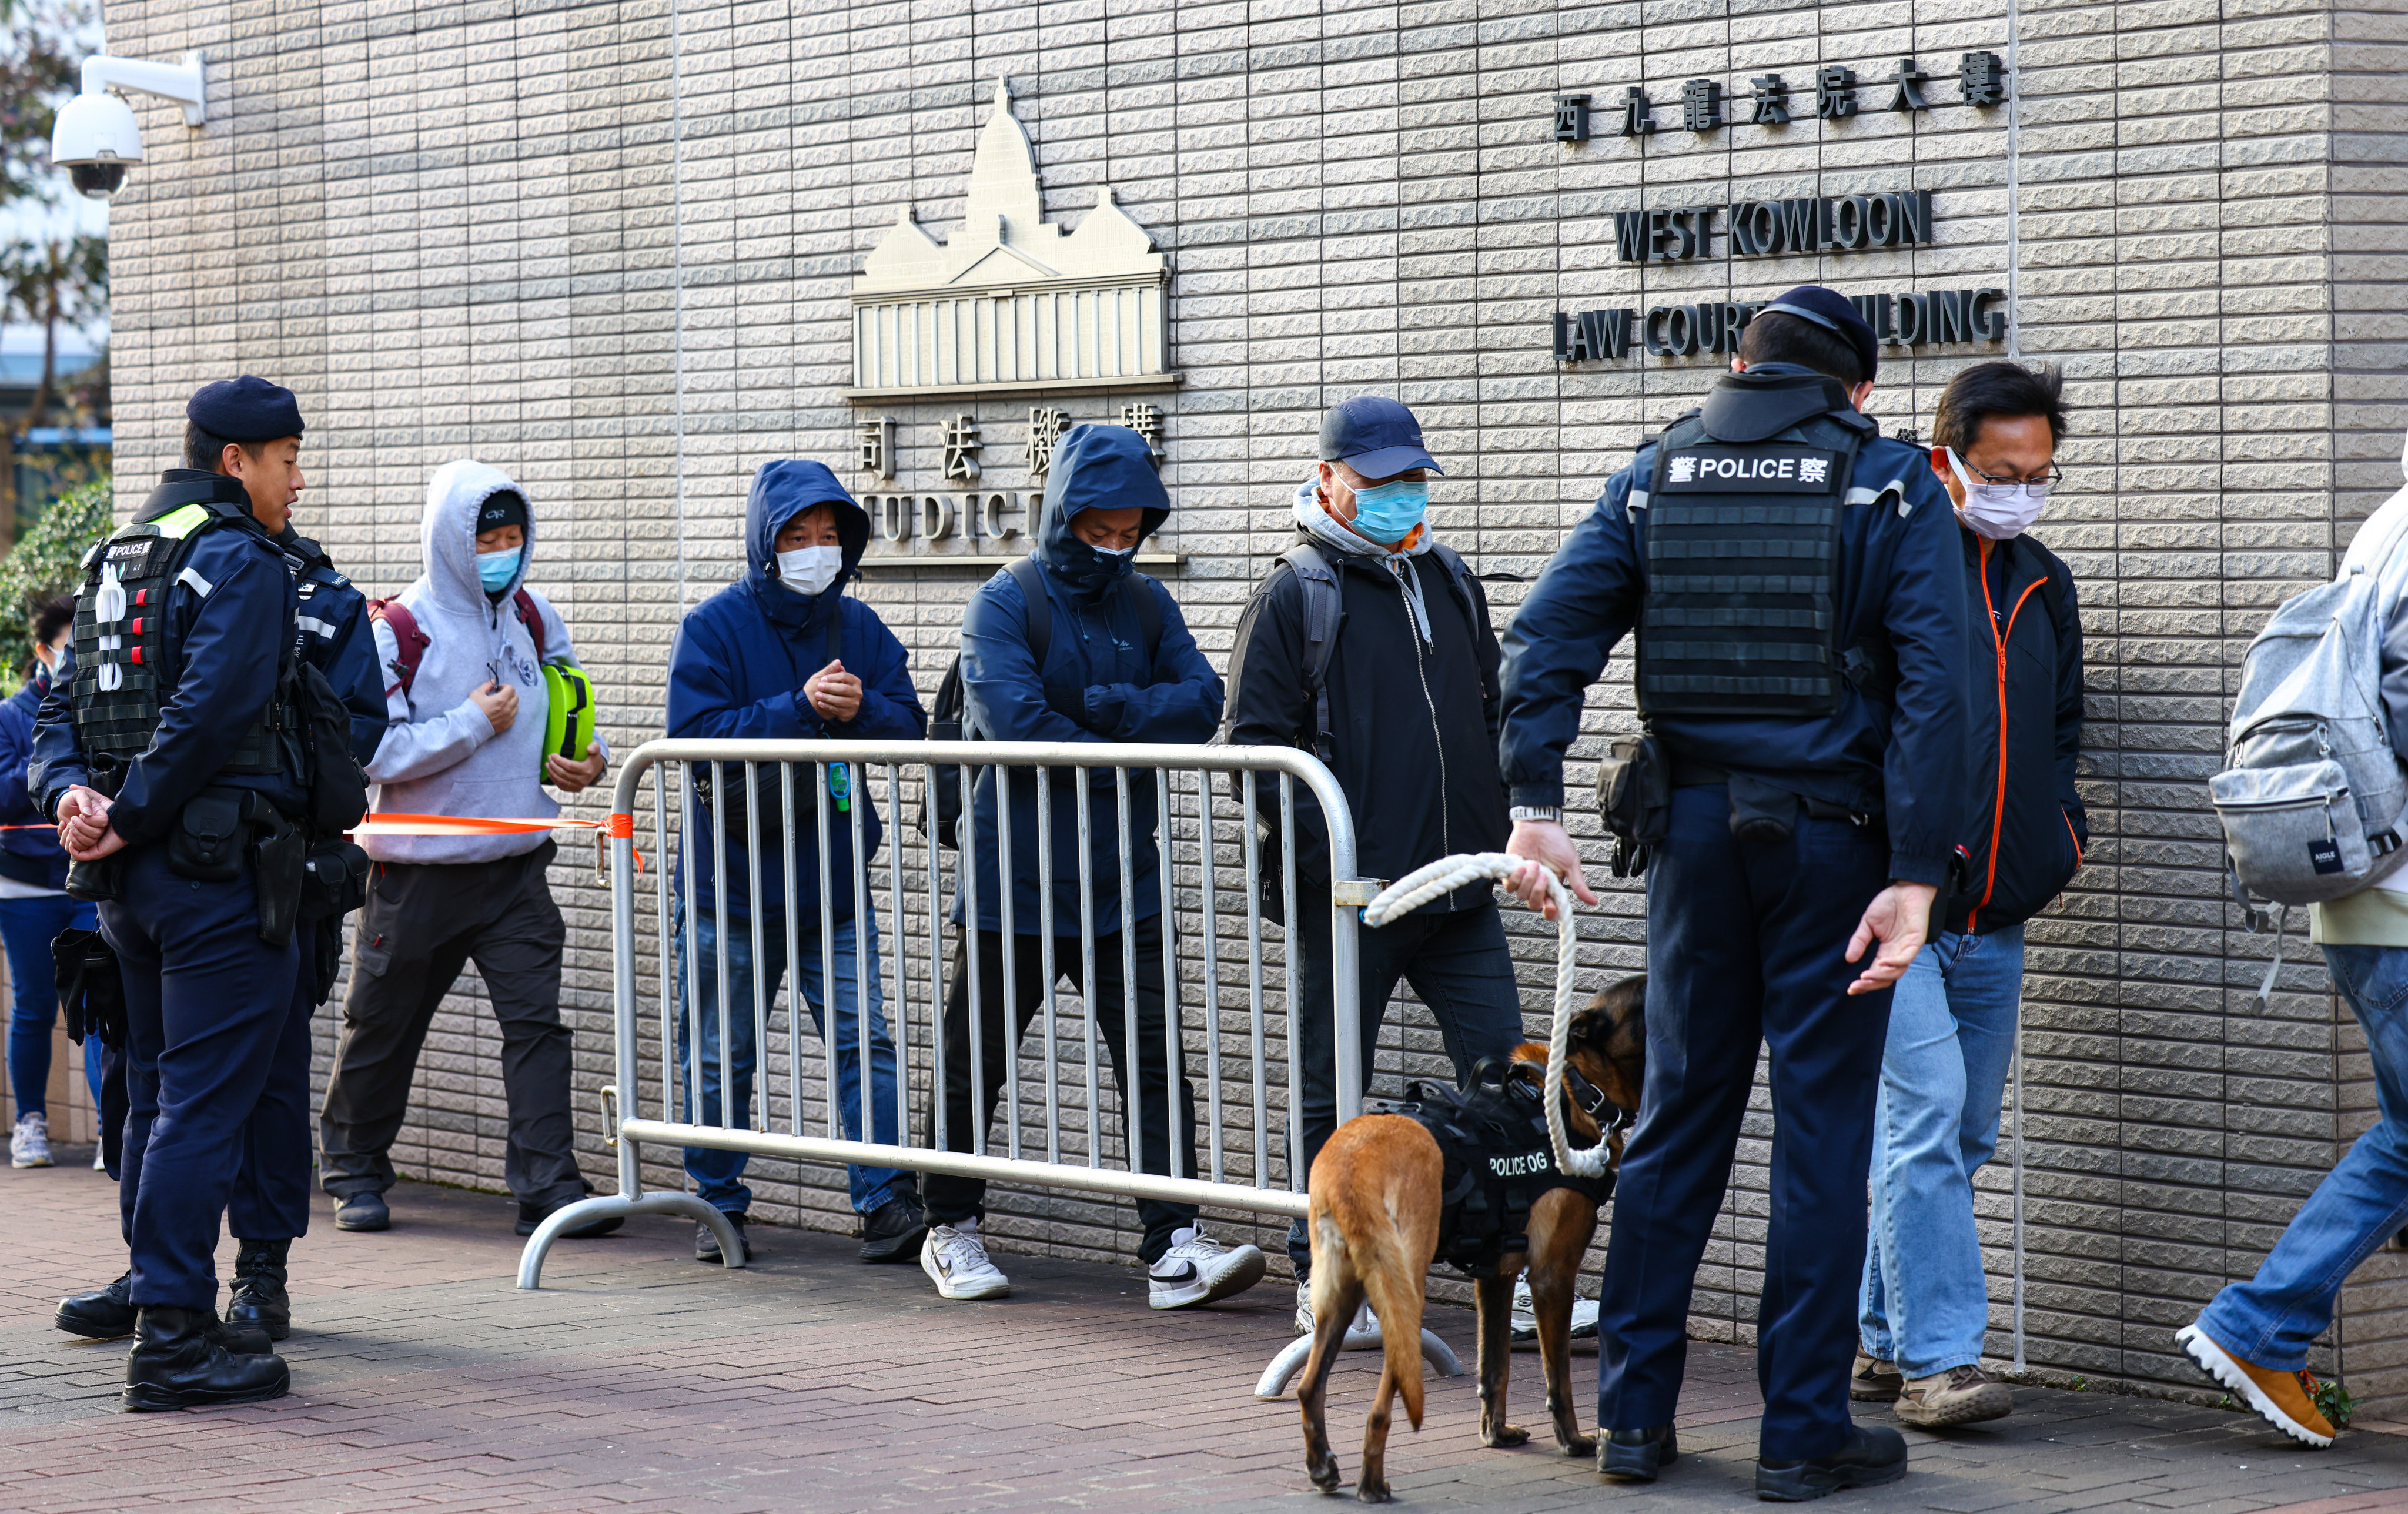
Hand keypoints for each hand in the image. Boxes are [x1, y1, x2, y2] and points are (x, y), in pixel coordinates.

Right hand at [55, 786, 124, 861]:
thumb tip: (71, 786)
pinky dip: (72, 845)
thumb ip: (85, 792)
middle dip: (70, 828)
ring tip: (74, 824)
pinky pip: (76, 853)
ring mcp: (90, 846)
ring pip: (72, 845)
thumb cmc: (111, 809)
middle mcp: (88, 838)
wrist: (123, 819)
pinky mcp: (93, 853)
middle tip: (73, 819)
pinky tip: (73, 833)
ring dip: (71, 834)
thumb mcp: (96, 799)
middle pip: (70, 838)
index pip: (70, 833)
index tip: (68, 818)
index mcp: (87, 829)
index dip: (66, 826)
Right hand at [471, 680, 518, 734]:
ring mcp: (508, 718)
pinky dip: (509, 714)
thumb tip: (494, 681)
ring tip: (501, 705)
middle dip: (509, 694)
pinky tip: (501, 713)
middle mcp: (507, 708)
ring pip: (516, 707)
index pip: (511, 689)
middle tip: (500, 696)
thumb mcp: (477, 693)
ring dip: (510, 704)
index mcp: (501, 699)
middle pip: (516, 697)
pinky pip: (513, 717)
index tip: (499, 689)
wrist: (470, 726)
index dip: (505, 687)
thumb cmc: (473, 708)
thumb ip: (487, 685)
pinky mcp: (506, 725)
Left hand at [547, 740, 605, 792]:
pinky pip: (562, 786)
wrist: (597, 770)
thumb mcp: (596, 750)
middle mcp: (583, 780)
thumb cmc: (594, 758)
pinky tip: (550, 773)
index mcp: (587, 770)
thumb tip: (589, 748)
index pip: (569, 766)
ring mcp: (579, 786)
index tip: (553, 754)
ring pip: (561, 781)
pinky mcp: (575, 789)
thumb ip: (594, 746)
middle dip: (553, 765)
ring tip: (547, 764)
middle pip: (563, 774)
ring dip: (552, 772)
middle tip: (549, 758)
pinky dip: (554, 780)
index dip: (559, 761)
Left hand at [805, 659, 862, 722]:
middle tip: (819, 687)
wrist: (827, 705)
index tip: (822, 679)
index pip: (844, 676)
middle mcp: (857, 692)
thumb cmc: (829, 689)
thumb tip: (837, 661)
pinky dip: (828, 707)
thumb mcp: (828, 678)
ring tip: (817, 695)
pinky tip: (821, 703)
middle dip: (829, 688)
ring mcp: (854, 704)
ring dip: (827, 698)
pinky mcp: (849, 713)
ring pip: (840, 700)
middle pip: (843, 689)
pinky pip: (838, 710)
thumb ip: (832, 670)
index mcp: (855, 681)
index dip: (832, 677)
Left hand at [1503, 818, 1597, 920]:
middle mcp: (1537, 886)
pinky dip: (1515, 878)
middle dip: (1538, 892)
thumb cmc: (1556, 841)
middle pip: (1534, 904)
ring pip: (1521, 895)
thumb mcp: (1571, 864)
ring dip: (1528, 881)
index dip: (1550, 912)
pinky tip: (1522, 866)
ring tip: (1534, 864)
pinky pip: (1509, 886)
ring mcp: (1523, 880)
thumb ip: (1578, 884)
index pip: (1549, 908)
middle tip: (1544, 875)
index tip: (1551, 907)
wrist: (1539, 824)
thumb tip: (1594, 902)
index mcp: (1552, 887)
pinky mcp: (1511, 872)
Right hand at [1845, 881, 1938, 995]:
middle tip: (1855, 987)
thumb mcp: (1868, 924)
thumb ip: (1859, 941)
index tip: (1850, 988)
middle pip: (1886, 978)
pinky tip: (1881, 962)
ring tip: (1865, 977)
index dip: (1864, 983)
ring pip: (1897, 972)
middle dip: (1870, 985)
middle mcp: (1897, 954)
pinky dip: (1894, 963)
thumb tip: (1849, 960)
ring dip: (1881, 977)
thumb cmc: (1889, 904)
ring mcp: (1907, 949)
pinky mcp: (1916, 941)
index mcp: (1886, 952)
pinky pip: (1906, 957)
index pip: (1876, 974)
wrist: (1907, 888)